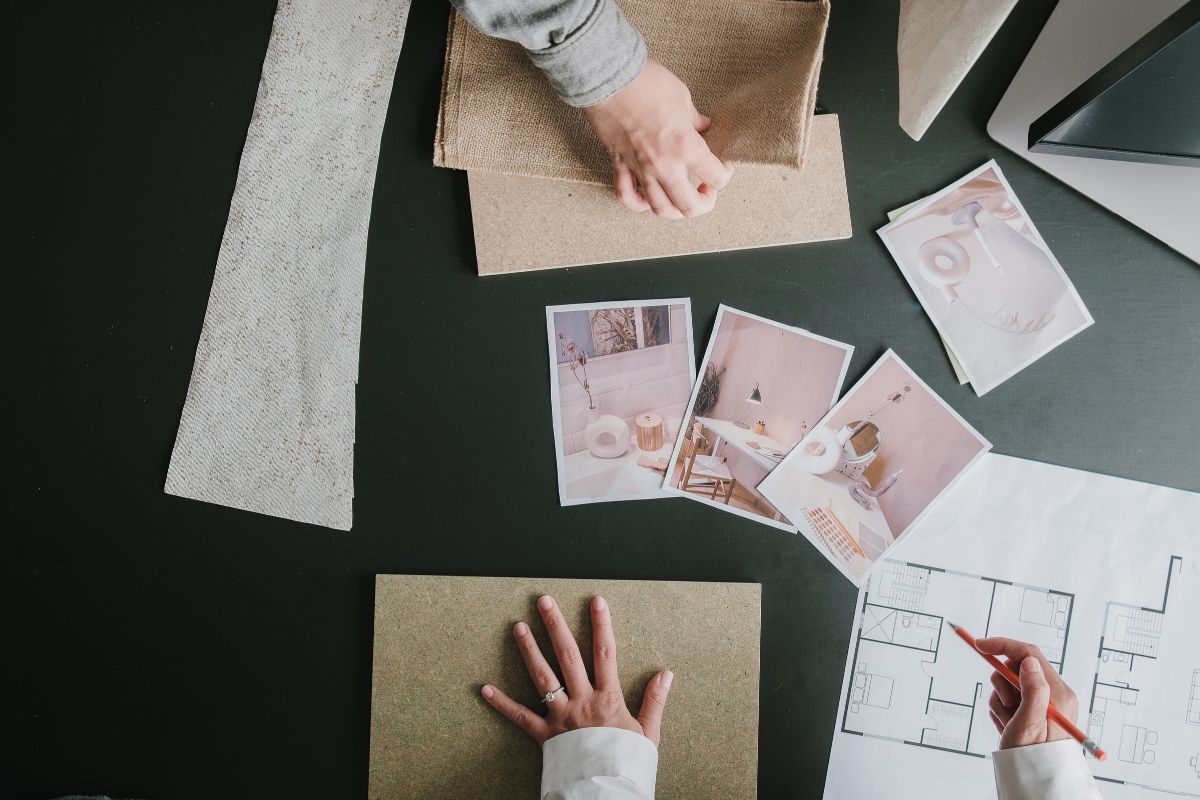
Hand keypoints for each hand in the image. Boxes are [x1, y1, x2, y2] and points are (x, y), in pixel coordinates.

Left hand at [480, 594, 672, 745]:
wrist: (608, 793)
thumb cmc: (628, 764)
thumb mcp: (649, 733)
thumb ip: (655, 701)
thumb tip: (667, 673)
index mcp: (608, 699)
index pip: (605, 654)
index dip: (602, 625)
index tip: (596, 601)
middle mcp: (582, 703)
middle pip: (568, 657)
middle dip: (555, 626)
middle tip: (543, 602)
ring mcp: (561, 718)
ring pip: (543, 678)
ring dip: (529, 651)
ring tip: (518, 627)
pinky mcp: (545, 737)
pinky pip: (521, 718)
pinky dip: (503, 704)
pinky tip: (485, 689)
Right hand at [583, 59, 731, 218]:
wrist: (609, 76)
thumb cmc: (647, 82)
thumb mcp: (682, 98)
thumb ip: (694, 121)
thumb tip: (703, 128)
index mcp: (685, 147)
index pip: (716, 177)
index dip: (725, 173)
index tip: (723, 164)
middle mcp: (664, 165)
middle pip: (689, 206)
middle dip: (704, 203)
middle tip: (706, 190)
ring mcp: (640, 169)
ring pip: (660, 208)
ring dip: (676, 210)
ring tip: (681, 199)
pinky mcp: (620, 165)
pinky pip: (627, 196)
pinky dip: (639, 203)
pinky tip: (647, 199)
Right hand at [977, 636, 1078, 748]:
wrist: (1033, 780)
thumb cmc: (1034, 758)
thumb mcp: (1031, 723)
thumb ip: (1033, 689)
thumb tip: (1029, 661)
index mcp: (1058, 693)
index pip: (1029, 655)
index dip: (1003, 646)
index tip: (980, 645)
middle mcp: (1052, 695)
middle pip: (1016, 669)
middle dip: (1003, 684)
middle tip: (1007, 706)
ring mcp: (1041, 703)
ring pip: (1008, 684)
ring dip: (1001, 701)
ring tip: (1008, 722)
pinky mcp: (1030, 711)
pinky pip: (1006, 699)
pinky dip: (1001, 710)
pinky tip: (1008, 726)